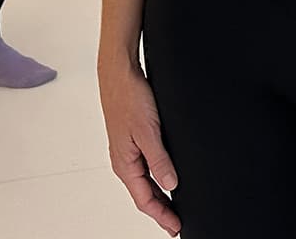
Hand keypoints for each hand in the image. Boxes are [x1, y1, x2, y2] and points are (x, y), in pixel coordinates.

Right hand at [99, 62, 181, 236]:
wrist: (119, 73)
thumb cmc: (128, 97)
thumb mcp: (148, 131)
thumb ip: (159, 159)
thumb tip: (170, 184)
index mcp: (124, 163)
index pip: (144, 199)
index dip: (162, 215)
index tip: (175, 226)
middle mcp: (124, 160)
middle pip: (144, 194)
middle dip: (161, 211)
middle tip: (176, 223)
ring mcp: (128, 151)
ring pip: (145, 182)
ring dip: (159, 196)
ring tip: (173, 208)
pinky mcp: (133, 139)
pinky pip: (145, 167)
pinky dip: (156, 178)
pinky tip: (166, 178)